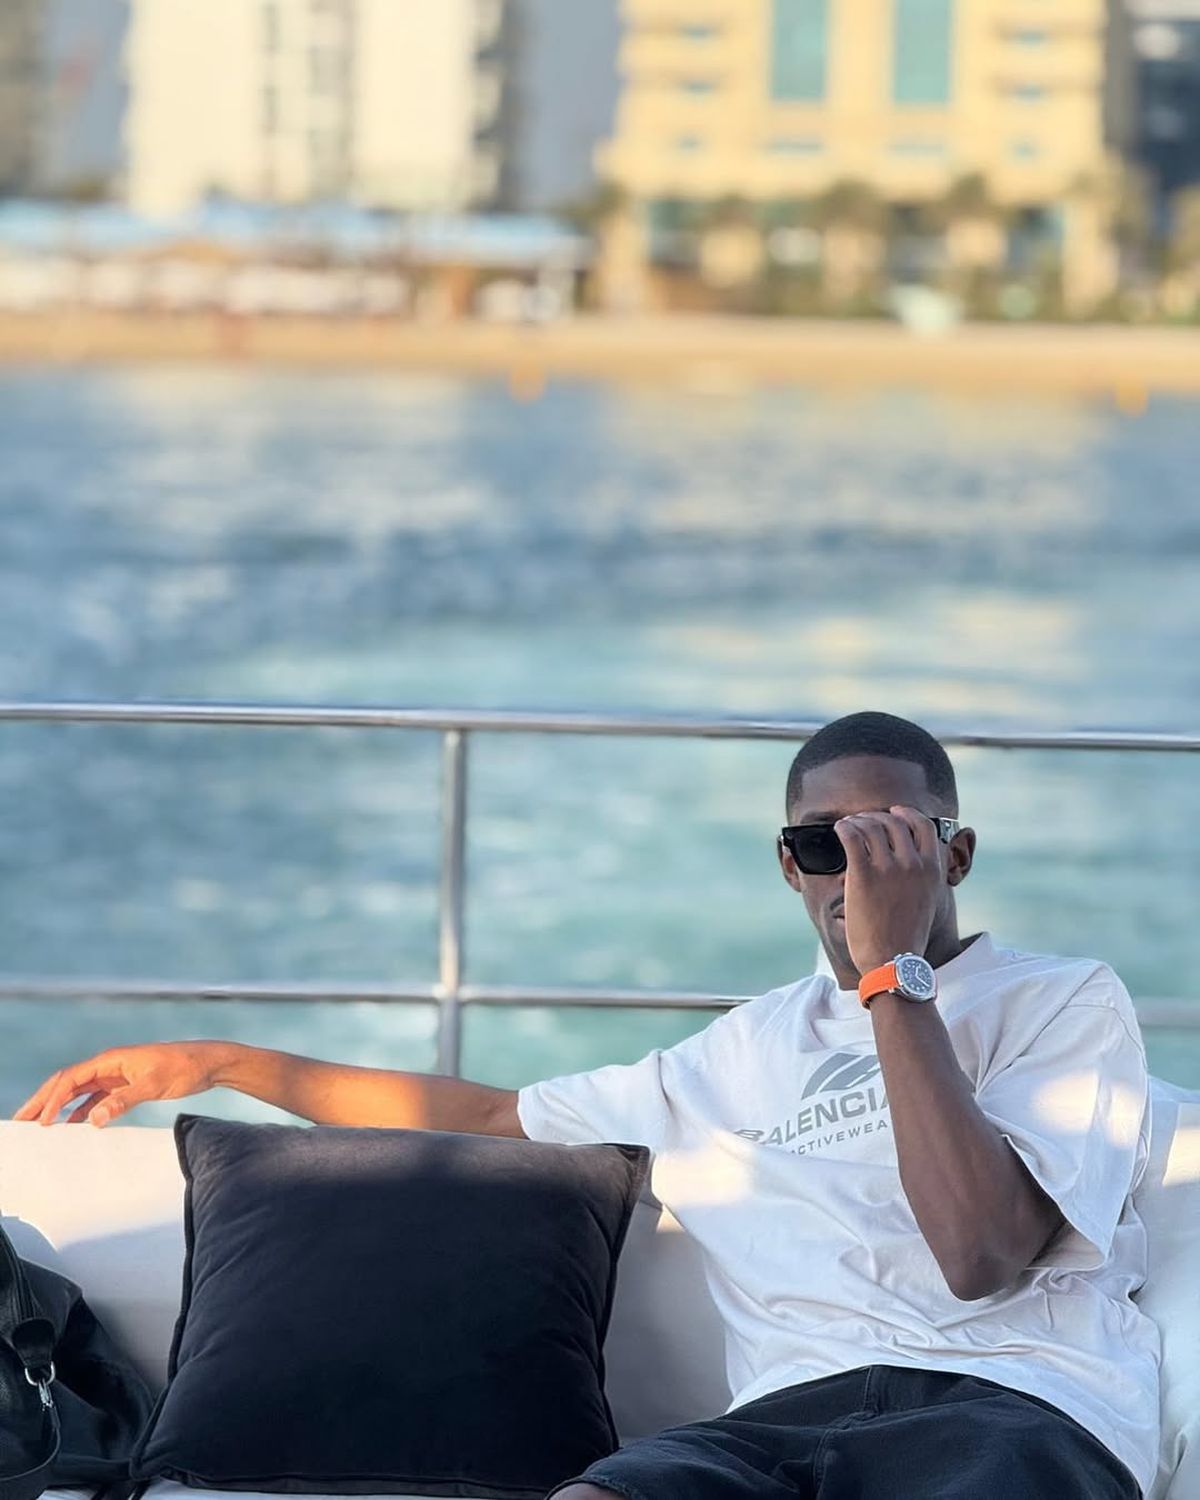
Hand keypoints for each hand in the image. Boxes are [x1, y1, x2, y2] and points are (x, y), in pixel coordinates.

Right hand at [13, 1041, 227, 1126]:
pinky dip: (80, 1112)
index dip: (53, 1099)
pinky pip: (94, 1099)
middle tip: (22, 1120)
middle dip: (43, 1100)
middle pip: (67, 1082)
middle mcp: (109, 1065)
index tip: (42, 1121)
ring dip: (57, 1107)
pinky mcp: (125, 1085)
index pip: (71, 1078)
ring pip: (78, 1091)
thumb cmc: (184, 1067)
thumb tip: (94, 1118)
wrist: (208, 1063)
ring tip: (38, 1126)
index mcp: (111, 1059)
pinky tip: (72, 1127)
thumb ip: (124, 1101)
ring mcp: (116, 1075)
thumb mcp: (154, 1085)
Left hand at [835, 806, 942, 975]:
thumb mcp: (927, 900)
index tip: (894, 812)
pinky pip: (850, 836)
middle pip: (893, 822)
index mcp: (932, 869)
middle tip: (862, 822)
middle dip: (875, 817)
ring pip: (870, 825)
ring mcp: (888, 868)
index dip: (907, 814)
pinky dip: (843, 828)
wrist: (892, 961)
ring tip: (847, 826)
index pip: (923, 825)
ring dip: (857, 821)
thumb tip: (911, 859)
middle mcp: (913, 863)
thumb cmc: (906, 936)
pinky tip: (838, 830)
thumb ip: (922, 876)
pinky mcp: (863, 874)